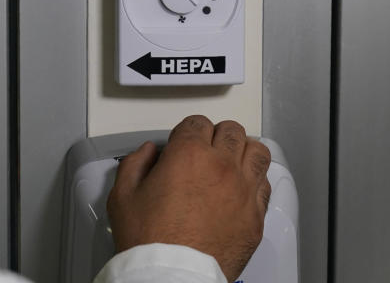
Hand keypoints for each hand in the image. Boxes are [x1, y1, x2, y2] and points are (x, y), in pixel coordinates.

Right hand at [107, 115, 271, 282]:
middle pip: (230, 131)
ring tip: (232, 159)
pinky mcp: (256, 215)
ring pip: (257, 151)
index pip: (197, 122)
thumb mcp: (123, 194)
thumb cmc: (150, 239)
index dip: (187, 130)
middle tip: (206, 148)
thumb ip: (135, 163)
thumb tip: (148, 153)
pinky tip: (242, 185)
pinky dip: (255, 180)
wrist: (173, 273)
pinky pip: (265, 184)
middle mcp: (221, 166)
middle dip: (216, 135)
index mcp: (188, 155)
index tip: (183, 141)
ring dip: (243, 150)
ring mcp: (243, 190)